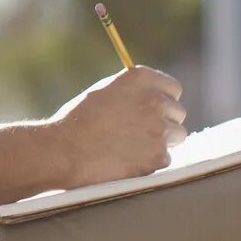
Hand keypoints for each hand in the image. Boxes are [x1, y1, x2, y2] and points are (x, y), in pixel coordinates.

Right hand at [47, 66, 187, 187]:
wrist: (62, 151)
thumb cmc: (76, 122)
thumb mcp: (104, 92)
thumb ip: (132, 92)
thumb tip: (153, 98)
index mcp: (140, 78)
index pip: (173, 89)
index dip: (164, 101)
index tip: (154, 111)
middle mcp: (154, 100)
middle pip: (177, 112)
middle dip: (165, 123)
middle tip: (141, 133)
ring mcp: (159, 129)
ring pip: (177, 136)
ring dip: (161, 142)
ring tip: (133, 147)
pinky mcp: (158, 155)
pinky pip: (165, 158)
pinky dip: (150, 162)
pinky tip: (127, 161)